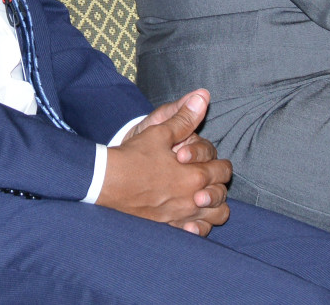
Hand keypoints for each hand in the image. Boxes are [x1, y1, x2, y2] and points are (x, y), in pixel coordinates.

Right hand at [97, 90, 230, 234]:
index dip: (219, 163)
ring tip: (204, 198)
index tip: (211, 161)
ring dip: (214, 207)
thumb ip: (185, 118)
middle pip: (222, 194)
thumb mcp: (159, 131)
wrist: (107, 182)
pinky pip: (196, 232)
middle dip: (218, 184)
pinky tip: (192, 220)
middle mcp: (193, 199)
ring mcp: (182, 216)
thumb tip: (204, 97)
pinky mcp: (169, 226)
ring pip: (215, 217)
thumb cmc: (133, 156)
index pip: (223, 171)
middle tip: (207, 177)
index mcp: (194, 174)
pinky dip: (200, 227)